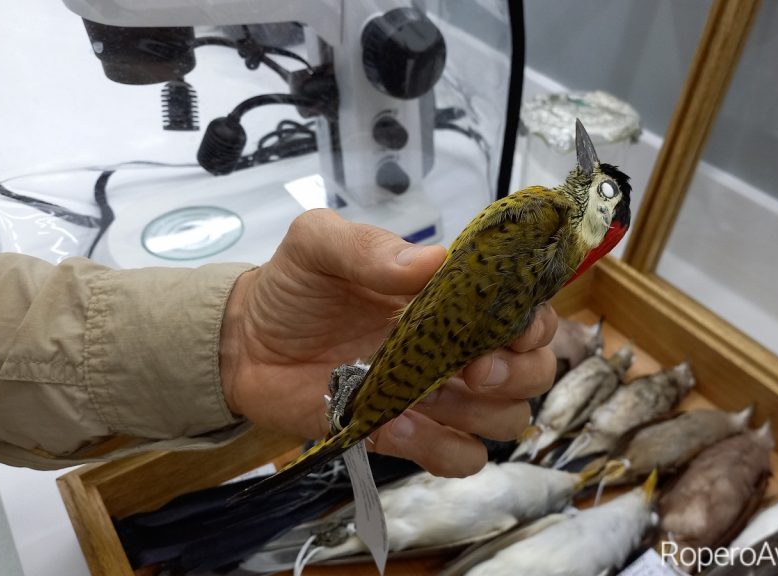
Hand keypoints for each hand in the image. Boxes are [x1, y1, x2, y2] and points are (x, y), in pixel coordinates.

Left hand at [220, 209, 557, 476]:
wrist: (245, 342)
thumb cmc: (292, 286)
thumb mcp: (318, 245)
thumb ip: (367, 246)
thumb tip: (434, 260)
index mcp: (451, 299)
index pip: (525, 312)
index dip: (533, 322)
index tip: (510, 325)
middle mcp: (457, 349)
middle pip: (533, 372)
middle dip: (519, 373)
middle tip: (474, 368)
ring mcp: (435, 397)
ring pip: (505, 420)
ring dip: (485, 414)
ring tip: (430, 395)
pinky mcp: (405, 437)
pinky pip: (457, 459)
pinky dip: (443, 449)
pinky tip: (402, 425)